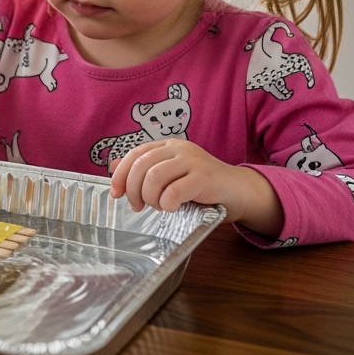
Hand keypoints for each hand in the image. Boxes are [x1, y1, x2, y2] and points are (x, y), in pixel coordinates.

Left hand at [108, 138, 283, 237]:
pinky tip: (171, 208)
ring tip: (158, 207)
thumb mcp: (171, 175)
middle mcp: (179, 148)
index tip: (115, 193)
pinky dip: (167, 203)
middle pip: (141, 165)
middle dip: (133, 189)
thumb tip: (113, 166)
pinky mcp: (205, 177)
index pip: (135, 154)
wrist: (240, 191)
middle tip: (137, 206)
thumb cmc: (202, 186)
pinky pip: (174, 191)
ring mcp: (193, 161)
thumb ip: (146, 170)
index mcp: (168, 146)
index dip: (120, 174)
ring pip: (154, 177)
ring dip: (150, 197)